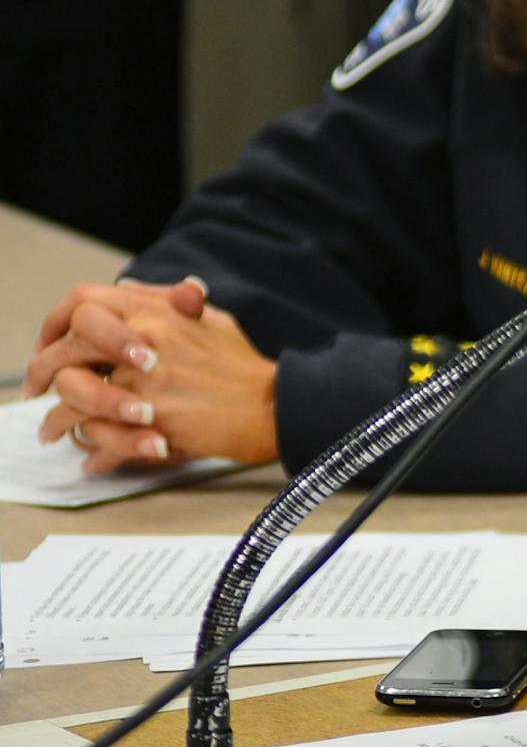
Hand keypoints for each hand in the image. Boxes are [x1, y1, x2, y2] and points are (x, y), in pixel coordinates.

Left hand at [26, 279, 277, 471]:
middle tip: (36, 391)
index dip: (56, 322)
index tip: (52, 343)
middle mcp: (142, 341)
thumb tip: (128, 288)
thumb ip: (167, 303)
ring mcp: (141, 382)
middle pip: (64, 350)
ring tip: (54, 432)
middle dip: (40, 373)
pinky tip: (91, 457)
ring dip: (56, 419)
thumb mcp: (210, 319)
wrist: (272, 406)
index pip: (83, 301)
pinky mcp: (146, 420)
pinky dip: (91, 450)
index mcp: (155, 312)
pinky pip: (97, 435)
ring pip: (71, 397)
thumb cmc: (244, 368)